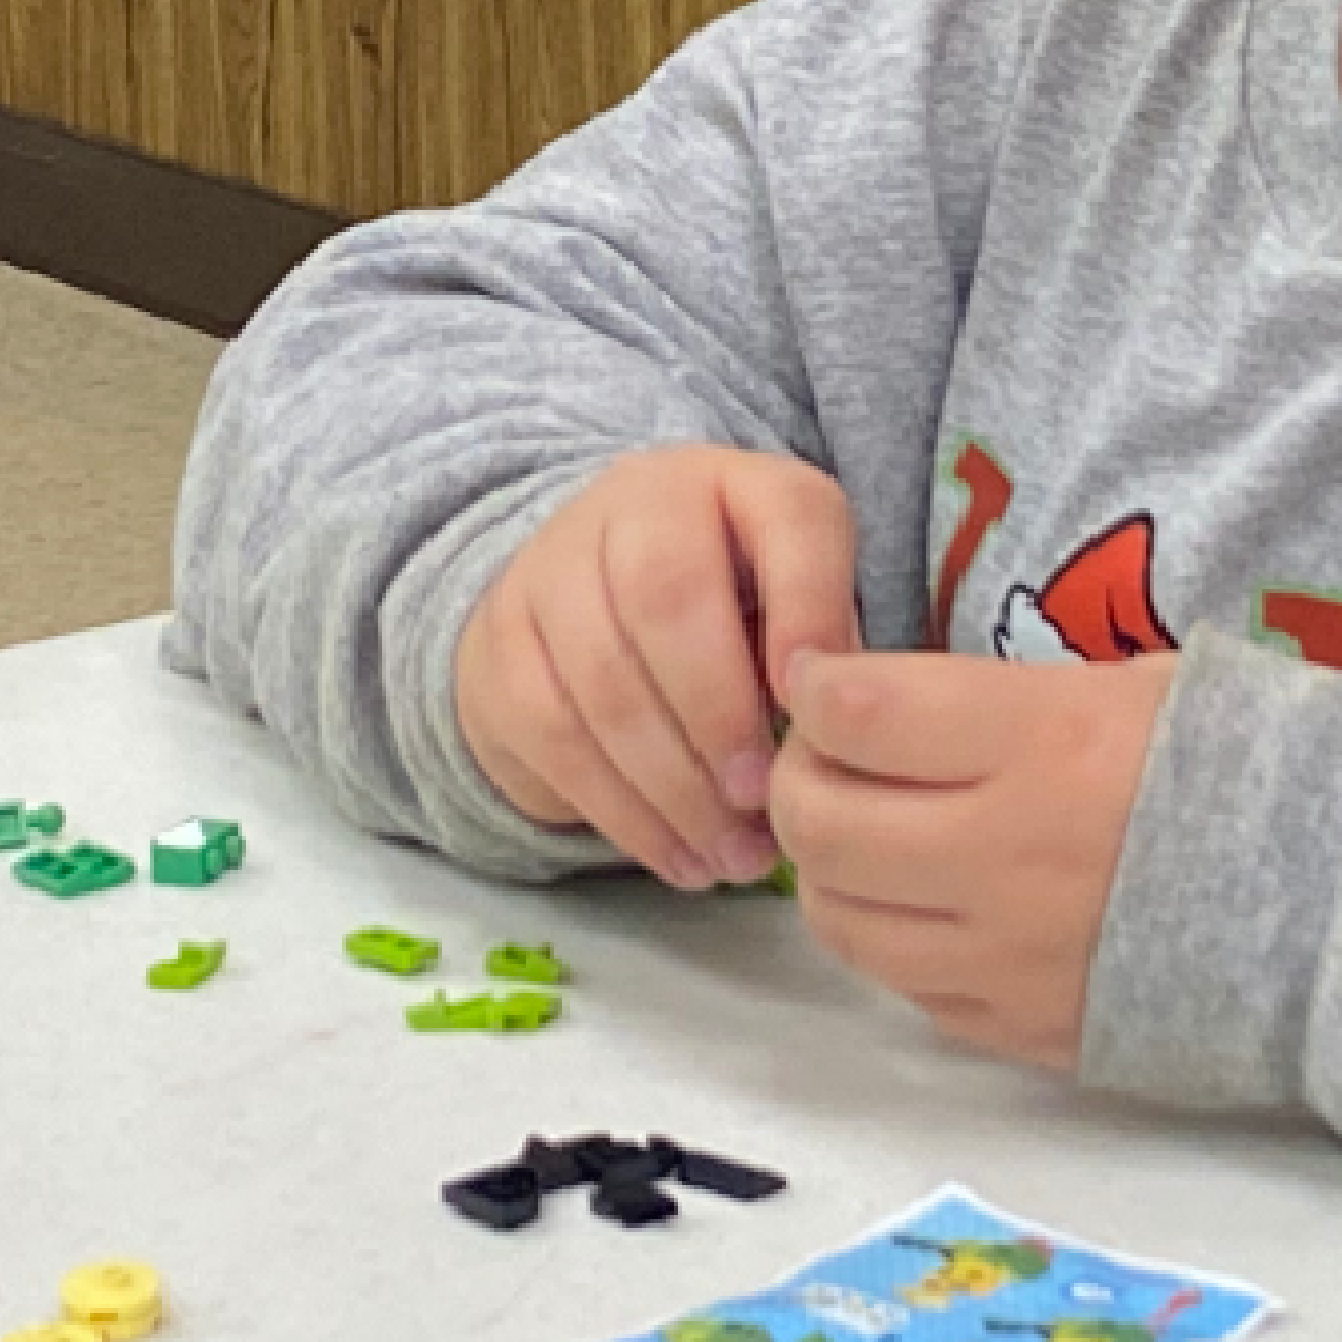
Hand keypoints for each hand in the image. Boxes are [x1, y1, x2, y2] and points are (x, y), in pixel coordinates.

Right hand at [452, 447, 862, 888]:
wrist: (590, 597)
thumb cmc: (733, 613)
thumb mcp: (797, 605)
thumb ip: (827, 645)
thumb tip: (842, 731)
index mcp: (741, 482)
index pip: (788, 516)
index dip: (812, 608)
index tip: (825, 707)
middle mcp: (638, 502)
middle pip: (666, 598)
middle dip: (720, 716)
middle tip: (762, 801)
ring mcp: (551, 566)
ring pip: (601, 680)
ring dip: (674, 789)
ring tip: (733, 859)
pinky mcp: (498, 643)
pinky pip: (553, 735)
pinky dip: (623, 813)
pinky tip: (680, 858)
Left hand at [767, 649, 1181, 1072]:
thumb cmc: (1251, 766)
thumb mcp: (1134, 684)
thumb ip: (996, 698)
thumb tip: (872, 706)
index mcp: (1042, 745)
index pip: (853, 713)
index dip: (814, 687)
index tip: (819, 679)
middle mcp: (1005, 857)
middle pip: (818, 824)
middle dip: (797, 779)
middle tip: (826, 759)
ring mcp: (1007, 959)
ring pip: (839, 922)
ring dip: (831, 870)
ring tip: (871, 837)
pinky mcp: (1023, 1033)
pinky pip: (907, 990)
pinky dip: (896, 941)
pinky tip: (935, 905)